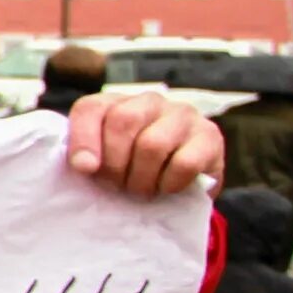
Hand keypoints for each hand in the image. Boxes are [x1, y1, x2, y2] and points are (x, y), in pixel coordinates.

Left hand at [65, 90, 221, 195]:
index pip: (91, 108)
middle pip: (123, 121)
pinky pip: (184, 163)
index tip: (84, 170)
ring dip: (142, 179)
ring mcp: (182, 114)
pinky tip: (167, 188)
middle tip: (118, 186)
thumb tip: (83, 165)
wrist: (184, 190)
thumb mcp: (104, 167)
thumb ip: (86, 160)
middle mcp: (149, 101)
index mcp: (115, 103)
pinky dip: (170, 184)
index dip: (83, 140)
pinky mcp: (209, 136)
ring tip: (142, 190)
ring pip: (152, 144)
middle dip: (115, 165)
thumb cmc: (134, 175)